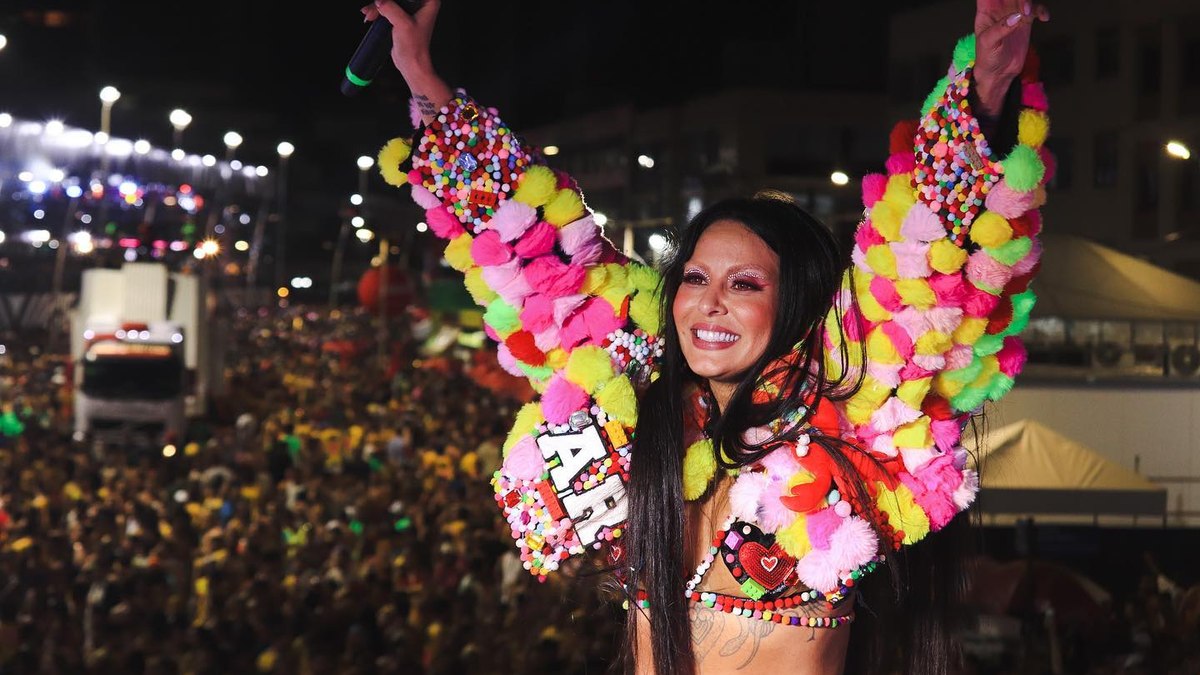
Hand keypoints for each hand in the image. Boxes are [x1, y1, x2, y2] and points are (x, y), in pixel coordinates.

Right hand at [361, 0, 440, 78]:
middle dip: (383, 1)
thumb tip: (379, 0)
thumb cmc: (414, 47)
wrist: (411, 63)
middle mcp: (421, 4)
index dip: (393, 0)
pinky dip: (379, 11)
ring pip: (390, 1)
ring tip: (369, 15)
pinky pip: (388, 7)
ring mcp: (411, 10)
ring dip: (378, 6)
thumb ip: (390, 8)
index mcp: (429, 2)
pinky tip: (371, 15)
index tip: (382, 3)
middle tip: (373, 9)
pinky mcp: (402, 17)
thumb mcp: (403, 24)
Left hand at [974, 0, 1049, 116]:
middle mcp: (1000, 9)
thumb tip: (1016, 17)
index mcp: (986, 11)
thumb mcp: (988, 44)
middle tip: (1023, 6)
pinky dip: (1041, 10)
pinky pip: (1036, 9)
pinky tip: (1043, 18)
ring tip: (1028, 13)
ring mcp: (1014, 13)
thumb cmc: (987, 58)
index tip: (1003, 0)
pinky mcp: (1026, 21)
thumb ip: (1000, 29)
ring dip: (1028, 1)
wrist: (999, 72)